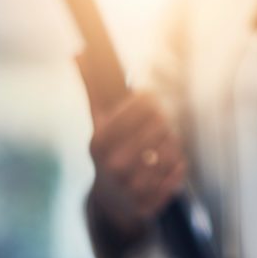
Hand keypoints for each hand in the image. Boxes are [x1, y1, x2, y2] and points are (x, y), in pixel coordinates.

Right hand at [76, 51, 186, 233]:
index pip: (141, 105)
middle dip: (165, 122)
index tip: (151, 99)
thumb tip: (78, 52)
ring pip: (172, 152)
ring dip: (174, 145)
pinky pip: (177, 177)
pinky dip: (178, 168)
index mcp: (99, 140)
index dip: (150, 99)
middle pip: (161, 126)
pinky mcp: (147, 205)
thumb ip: (92, 87)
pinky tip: (171, 164)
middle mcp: (113, 166)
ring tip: (166, 144)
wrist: (111, 202)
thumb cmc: (108, 150)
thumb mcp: (97, 120)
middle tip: (163, 123)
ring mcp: (130, 188)